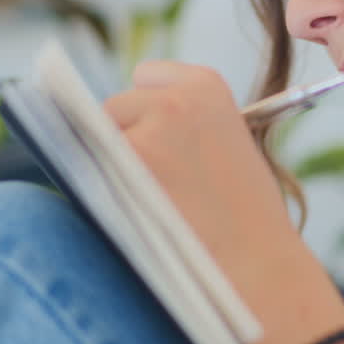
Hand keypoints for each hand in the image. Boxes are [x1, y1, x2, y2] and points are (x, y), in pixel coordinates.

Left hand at [102, 61, 343, 343]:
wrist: (258, 266)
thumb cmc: (247, 217)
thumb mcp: (229, 143)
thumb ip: (185, 125)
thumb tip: (121, 126)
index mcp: (207, 86)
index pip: (146, 77)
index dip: (147, 113)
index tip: (161, 142)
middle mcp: (175, 98)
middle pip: (114, 106)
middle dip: (125, 141)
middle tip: (159, 186)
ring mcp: (146, 127)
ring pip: (96, 138)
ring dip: (110, 166)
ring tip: (151, 203)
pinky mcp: (123, 162)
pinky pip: (85, 167)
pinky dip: (99, 188)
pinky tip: (132, 211)